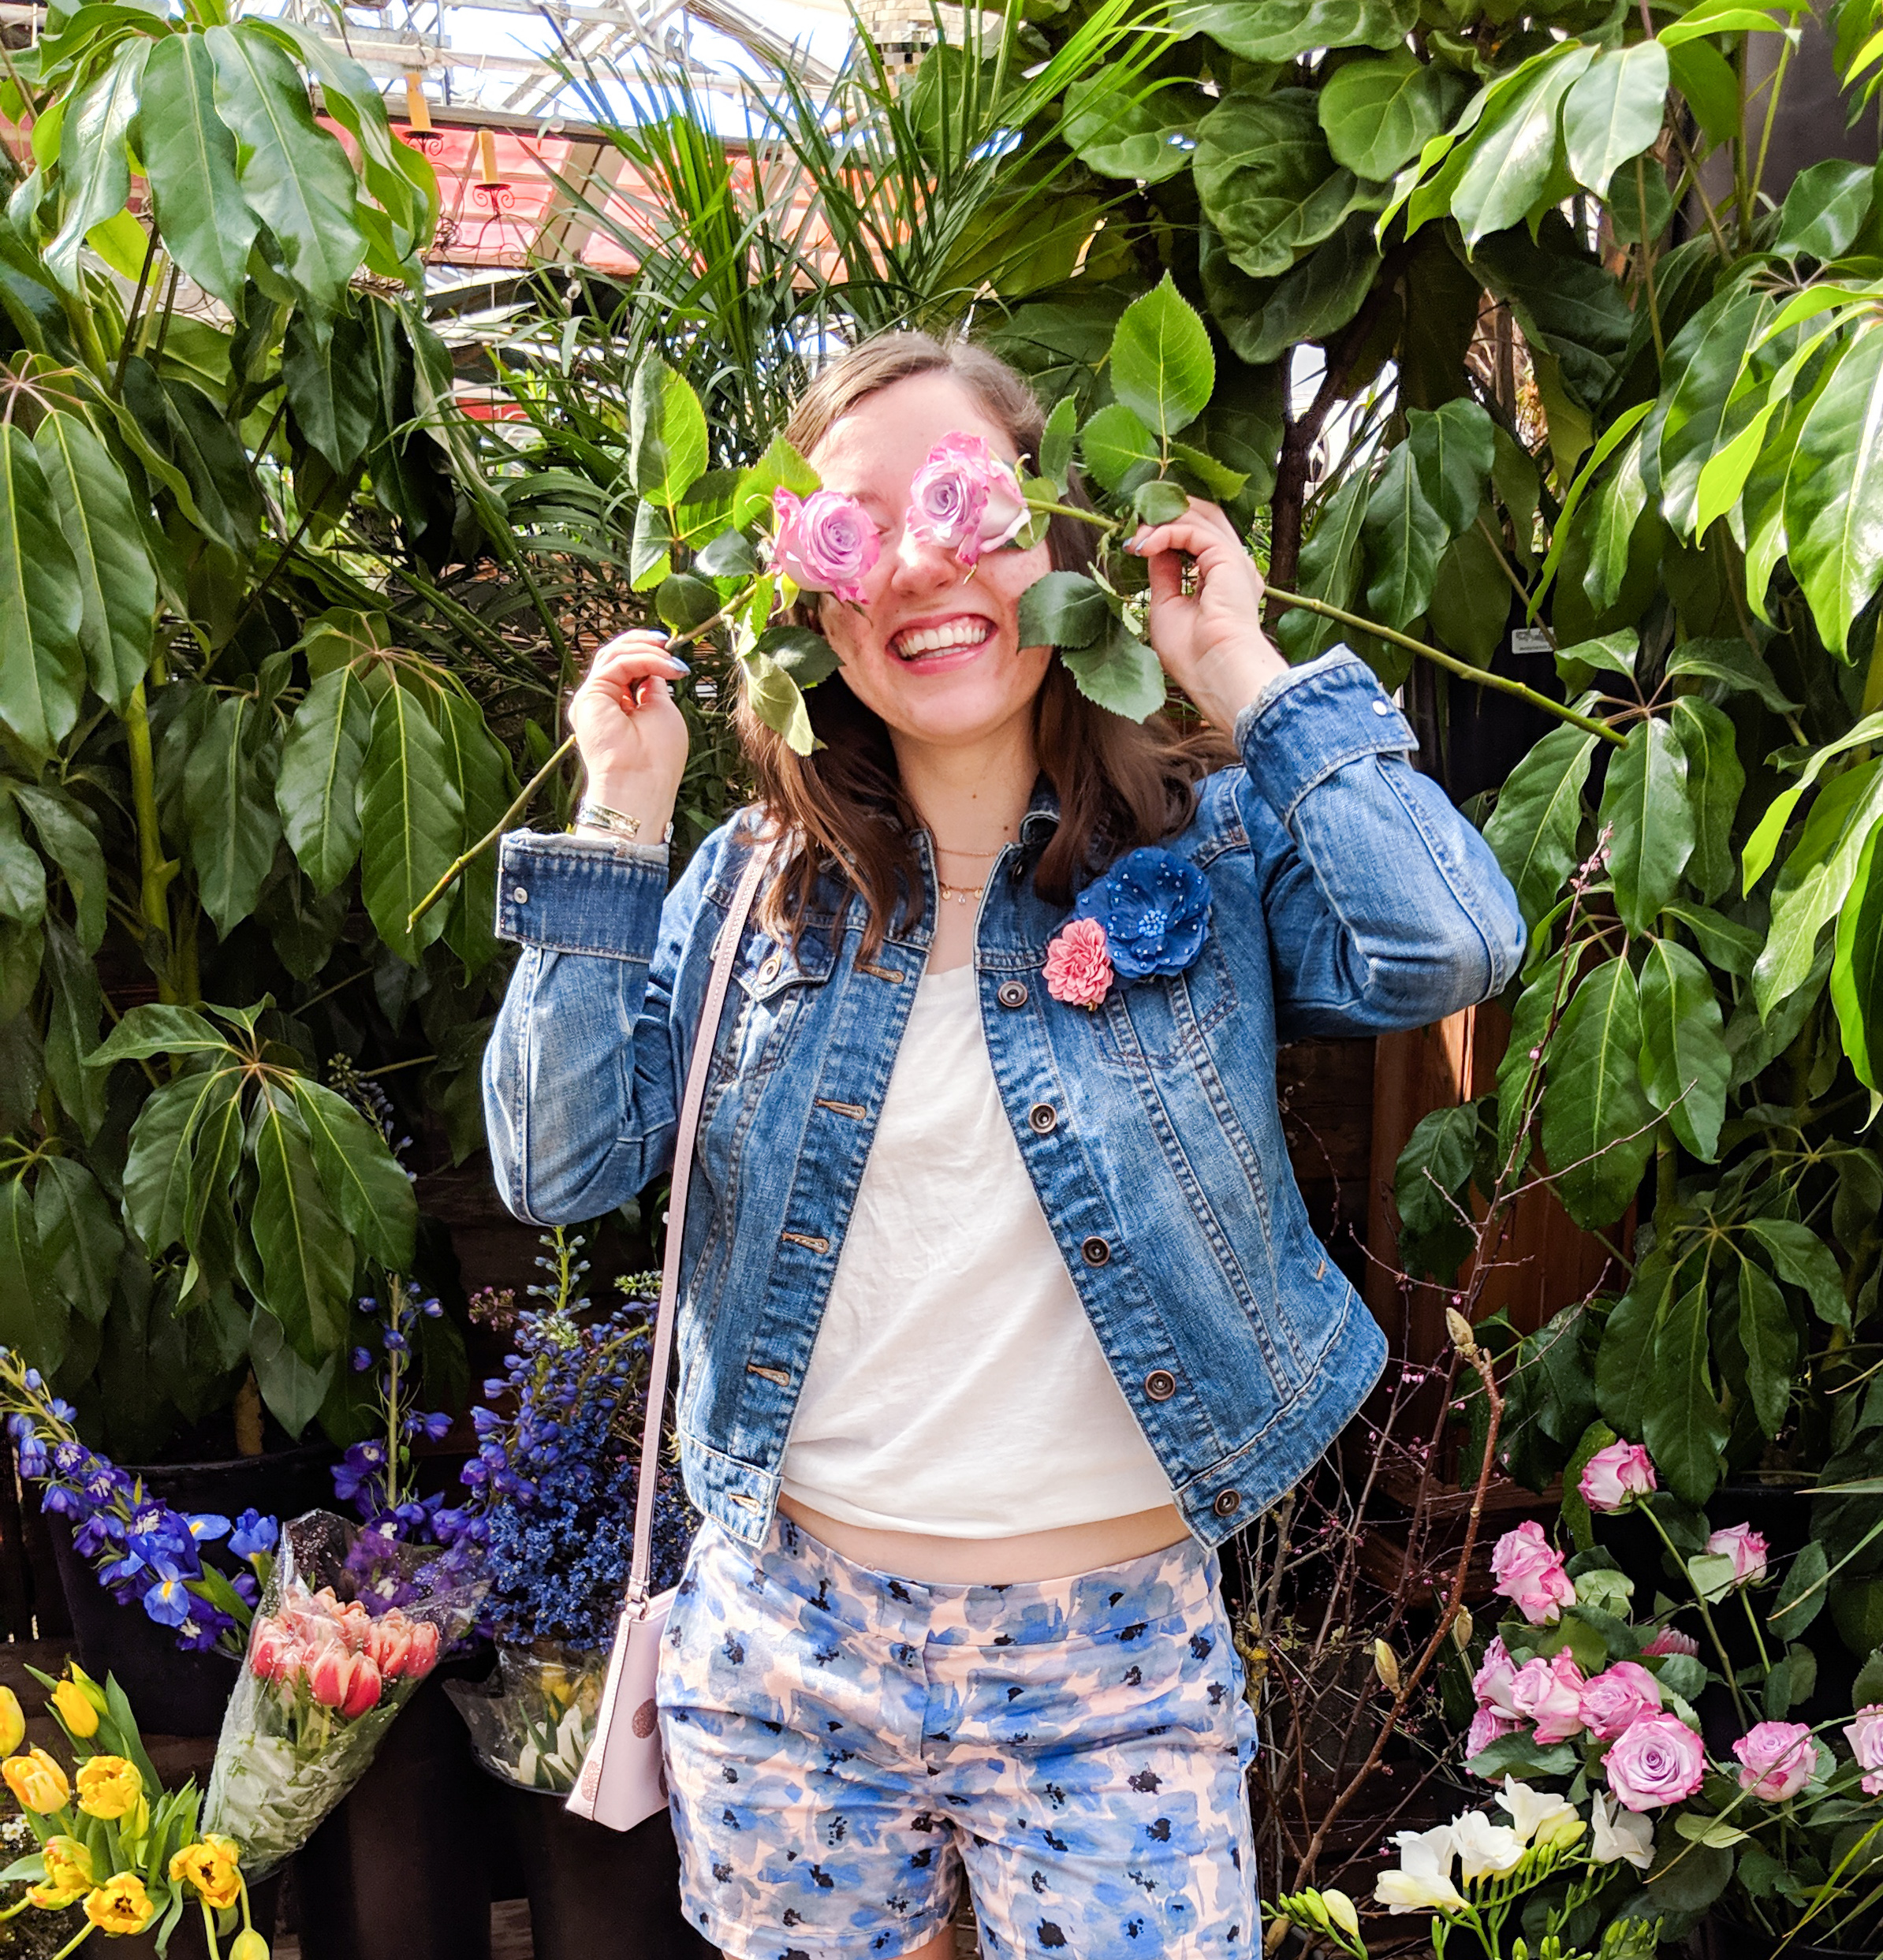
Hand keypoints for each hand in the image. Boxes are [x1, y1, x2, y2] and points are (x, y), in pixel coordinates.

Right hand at [568, 630, 690, 831]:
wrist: (642, 783)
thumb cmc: (657, 758)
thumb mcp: (662, 712)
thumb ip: (654, 688)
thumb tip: (655, 667)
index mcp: (616, 707)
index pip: (626, 668)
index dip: (648, 655)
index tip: (674, 656)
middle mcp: (600, 702)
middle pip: (615, 656)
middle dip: (643, 644)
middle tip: (668, 642)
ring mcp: (592, 699)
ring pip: (613, 655)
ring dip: (646, 650)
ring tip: (671, 656)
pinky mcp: (589, 697)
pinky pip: (618, 664)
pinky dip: (645, 660)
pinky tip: (667, 667)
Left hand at [1131, 499, 1288, 733]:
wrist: (1214, 672)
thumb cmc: (1193, 654)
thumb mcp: (1166, 606)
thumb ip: (1164, 574)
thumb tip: (1152, 548)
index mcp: (1224, 578)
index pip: (1199, 534)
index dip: (1167, 526)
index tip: (1136, 535)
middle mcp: (1233, 565)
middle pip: (1204, 515)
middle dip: (1167, 510)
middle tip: (1134, 519)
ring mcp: (1234, 560)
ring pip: (1199, 516)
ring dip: (1160, 520)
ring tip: (1133, 534)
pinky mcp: (1228, 558)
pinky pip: (1192, 531)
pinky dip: (1164, 533)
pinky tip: (1143, 546)